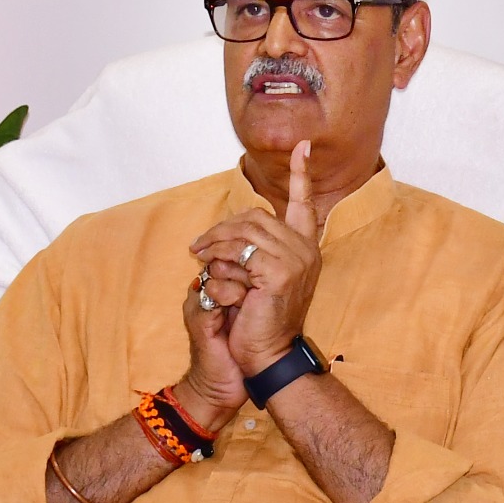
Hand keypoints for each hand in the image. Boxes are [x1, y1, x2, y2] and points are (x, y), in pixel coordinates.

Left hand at [178, 141, 325, 418]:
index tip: (303, 145)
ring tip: (197, 260)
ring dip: (214, 246)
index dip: (302, 173)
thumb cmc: (260, 321)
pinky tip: (212, 284)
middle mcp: (305, 250)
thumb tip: (230, 230)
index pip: (304, 203)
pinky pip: (237, 256)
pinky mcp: (278, 275)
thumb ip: (254, 251)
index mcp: (305, 247)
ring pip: (243, 234)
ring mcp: (295, 261)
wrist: (267, 357)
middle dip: (222, 228)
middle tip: (197, 247)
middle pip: (255, 217)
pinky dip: (219, 268)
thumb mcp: (259, 279)